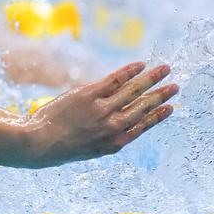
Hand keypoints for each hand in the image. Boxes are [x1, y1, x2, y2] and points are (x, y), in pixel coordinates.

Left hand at [22, 61, 177, 167]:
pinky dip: (129, 71)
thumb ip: (103, 137)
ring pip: (134, 90)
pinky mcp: (89, 95)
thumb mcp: (87, 149)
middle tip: (175, 85)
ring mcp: (102, 110)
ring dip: (152, 79)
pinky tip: (140, 65)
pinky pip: (115, 80)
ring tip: (165, 70)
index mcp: (114, 143)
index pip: (143, 125)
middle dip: (161, 95)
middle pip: (143, 106)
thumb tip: (113, 123)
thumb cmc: (57, 147)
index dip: (158, 115)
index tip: (170, 107)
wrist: (38, 143)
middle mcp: (113, 127)